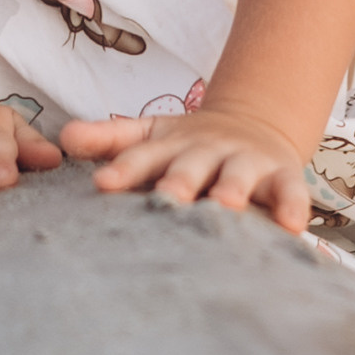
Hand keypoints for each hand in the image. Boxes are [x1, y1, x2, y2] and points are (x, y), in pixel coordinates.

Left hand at [62, 102, 315, 231]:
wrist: (253, 126)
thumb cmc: (187, 146)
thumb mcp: (150, 136)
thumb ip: (108, 139)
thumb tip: (62, 138)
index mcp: (170, 146)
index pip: (143, 155)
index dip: (124, 168)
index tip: (102, 183)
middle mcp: (207, 152)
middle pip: (190, 165)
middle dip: (180, 181)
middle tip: (167, 199)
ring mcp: (245, 163)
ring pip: (238, 176)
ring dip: (232, 189)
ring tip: (225, 205)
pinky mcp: (282, 178)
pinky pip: (290, 193)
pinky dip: (292, 207)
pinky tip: (291, 228)